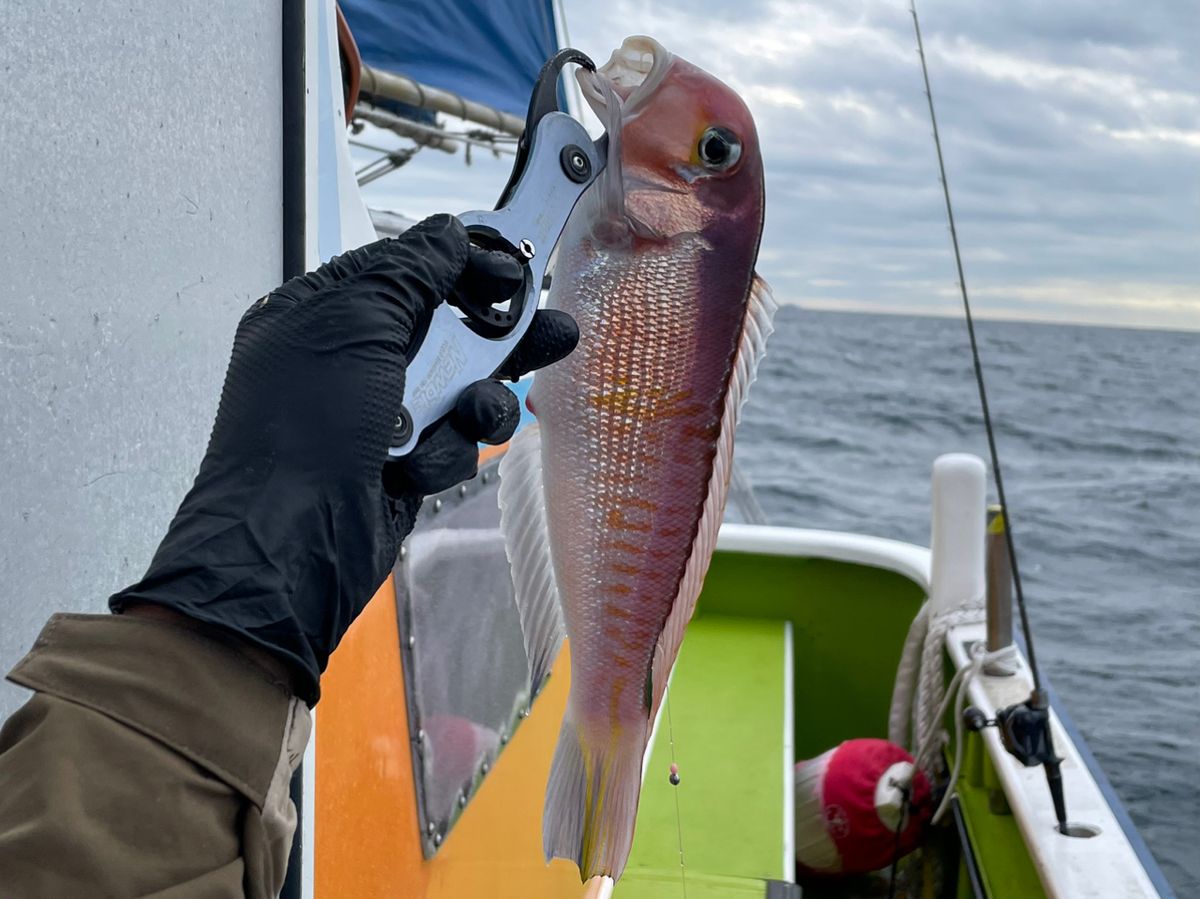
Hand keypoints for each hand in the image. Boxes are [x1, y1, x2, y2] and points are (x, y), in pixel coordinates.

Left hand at [110, 215, 577, 702]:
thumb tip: (450, 232)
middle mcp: (353, 359)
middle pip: (449, 328)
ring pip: (464, 390)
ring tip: (471, 415)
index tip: (515, 266)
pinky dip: (443, 454)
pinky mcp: (404, 462)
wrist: (290, 545)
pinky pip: (455, 441)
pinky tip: (415, 469)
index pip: (408, 268)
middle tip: (549, 332)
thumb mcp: (356, 326)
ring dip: (474, 405)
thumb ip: (410, 273)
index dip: (465, 265)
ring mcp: (380, 413)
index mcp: (323, 313)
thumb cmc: (305, 428)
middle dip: (498, 336)